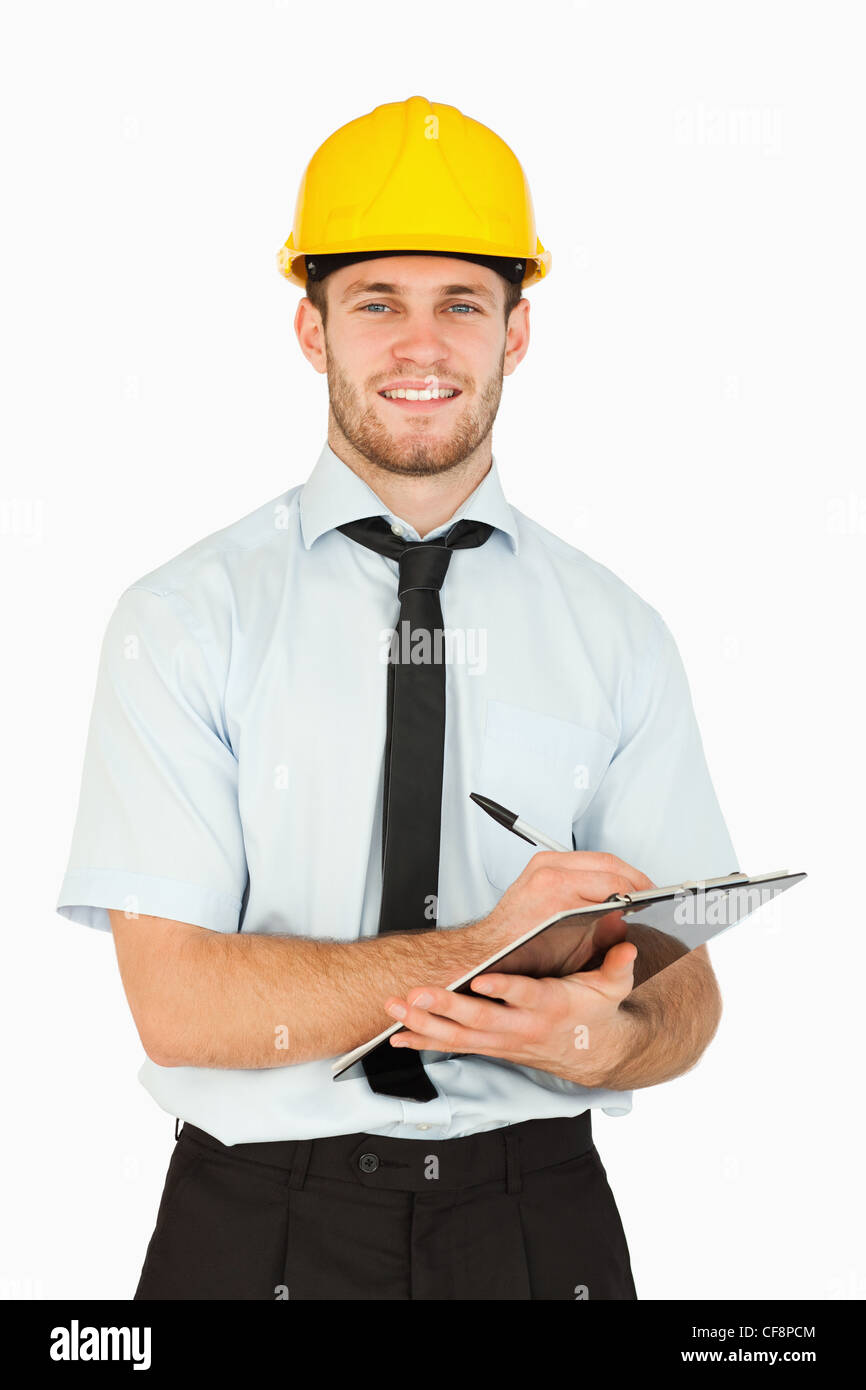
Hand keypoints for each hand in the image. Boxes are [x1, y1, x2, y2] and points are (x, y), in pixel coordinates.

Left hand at [383, 850, 654, 1084]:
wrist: (593, 1054)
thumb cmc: (596, 1013)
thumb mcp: (613, 988)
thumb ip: (618, 966)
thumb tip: (626, 945)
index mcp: (549, 1006)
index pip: (524, 997)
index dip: (503, 990)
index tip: (481, 980)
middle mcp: (522, 1027)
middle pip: (479, 1020)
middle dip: (445, 1008)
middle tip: (417, 995)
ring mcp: (503, 1041)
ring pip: (459, 1037)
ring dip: (423, 1024)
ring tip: (396, 1010)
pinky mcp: (491, 1048)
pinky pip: (453, 1047)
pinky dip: (424, 1042)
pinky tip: (398, 1036)